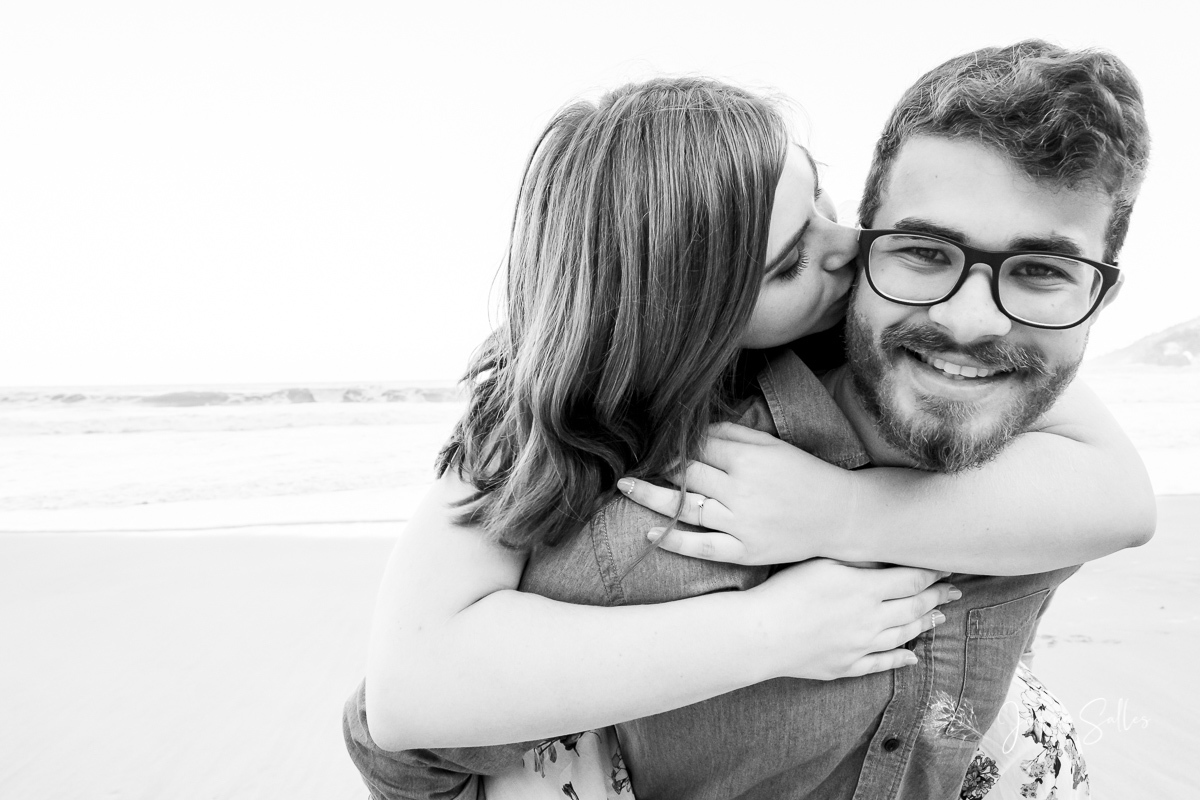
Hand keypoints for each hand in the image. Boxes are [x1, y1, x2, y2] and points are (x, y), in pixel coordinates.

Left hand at [617, 422, 855, 564]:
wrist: (840, 515)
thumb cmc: (805, 475)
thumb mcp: (773, 446)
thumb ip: (733, 434)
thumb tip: (696, 428)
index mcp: (748, 460)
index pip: (698, 449)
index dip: (674, 446)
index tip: (653, 444)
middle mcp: (741, 491)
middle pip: (688, 476)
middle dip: (659, 467)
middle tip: (631, 462)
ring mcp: (742, 524)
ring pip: (687, 508)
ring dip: (651, 497)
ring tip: (625, 487)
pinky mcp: (745, 551)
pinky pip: (703, 547)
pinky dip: (675, 542)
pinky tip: (650, 534)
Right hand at [747, 559, 957, 679]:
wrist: (761, 634)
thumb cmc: (785, 591)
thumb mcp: (821, 562)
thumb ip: (858, 559)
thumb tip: (887, 555)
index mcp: (865, 589)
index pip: (911, 579)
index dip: (932, 573)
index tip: (945, 567)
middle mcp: (870, 619)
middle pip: (914, 607)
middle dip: (937, 597)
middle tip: (955, 591)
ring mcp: (861, 646)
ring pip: (903, 635)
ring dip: (925, 624)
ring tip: (940, 617)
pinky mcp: (847, 666)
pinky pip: (882, 663)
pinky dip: (900, 659)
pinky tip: (912, 657)